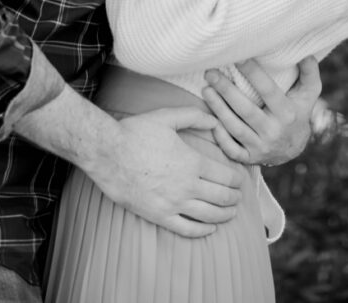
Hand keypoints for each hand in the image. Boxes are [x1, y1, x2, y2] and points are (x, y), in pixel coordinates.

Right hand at [86, 105, 243, 238]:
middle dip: (234, 199)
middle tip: (238, 197)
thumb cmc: (136, 132)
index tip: (240, 180)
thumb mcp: (167, 116)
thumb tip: (215, 121)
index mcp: (192, 162)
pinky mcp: (158, 216)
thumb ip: (194, 117)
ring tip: (230, 213)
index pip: (225, 176)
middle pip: (221, 198)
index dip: (237, 180)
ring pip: (208, 216)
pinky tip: (209, 229)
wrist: (107, 153)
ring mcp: (173, 203)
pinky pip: (186, 229)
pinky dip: (202, 231)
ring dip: (224, 216)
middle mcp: (187, 186)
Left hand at [202, 56, 321, 166]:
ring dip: (218, 108)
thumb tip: (307, 53)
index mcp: (287, 113)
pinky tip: (209, 119)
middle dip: (226, 90)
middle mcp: (274, 131)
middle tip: (210, 72)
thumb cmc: (298, 111)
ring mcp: (260, 146)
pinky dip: (219, 136)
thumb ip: (309, 72)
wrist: (293, 149)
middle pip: (246, 109)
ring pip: (235, 128)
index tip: (237, 57)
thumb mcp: (309, 93)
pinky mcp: (249, 158)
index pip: (268, 91)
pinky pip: (231, 149)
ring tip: (206, 89)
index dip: (253, 73)